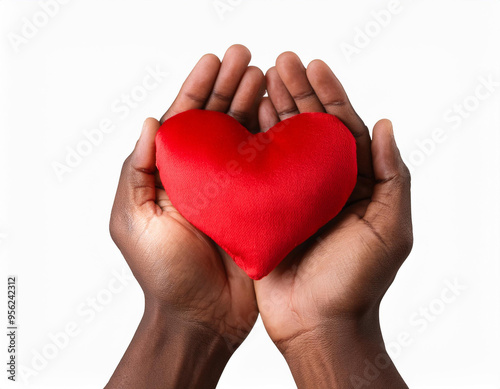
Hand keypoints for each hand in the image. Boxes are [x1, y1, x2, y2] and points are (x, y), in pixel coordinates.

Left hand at [106, 45, 264, 388]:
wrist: (199, 318)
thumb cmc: (162, 275)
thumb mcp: (134, 223)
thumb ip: (137, 173)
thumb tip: (150, 122)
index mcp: (171, 176)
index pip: (184, 121)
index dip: (197, 88)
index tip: (214, 60)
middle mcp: (203, 176)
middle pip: (217, 121)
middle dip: (230, 85)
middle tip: (249, 56)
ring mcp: (232, 190)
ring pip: (243, 137)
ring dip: (253, 103)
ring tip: (269, 75)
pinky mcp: (257, 207)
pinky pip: (266, 167)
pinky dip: (273, 140)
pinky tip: (282, 117)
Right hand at [255, 52, 412, 387]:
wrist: (318, 324)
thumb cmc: (357, 282)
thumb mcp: (389, 228)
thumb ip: (391, 176)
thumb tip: (385, 124)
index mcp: (355, 184)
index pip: (342, 129)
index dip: (329, 95)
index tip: (313, 65)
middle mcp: (323, 184)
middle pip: (309, 129)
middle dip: (297, 92)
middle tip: (280, 61)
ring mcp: (292, 196)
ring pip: (282, 144)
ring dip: (273, 110)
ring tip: (260, 77)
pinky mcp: (265, 210)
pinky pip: (257, 171)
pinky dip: (250, 144)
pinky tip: (241, 119)